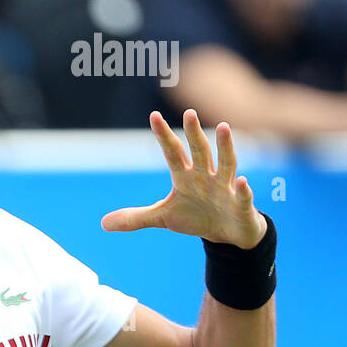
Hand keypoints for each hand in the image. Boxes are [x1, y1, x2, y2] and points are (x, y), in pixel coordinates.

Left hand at [101, 109, 267, 248]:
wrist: (227, 233)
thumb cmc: (196, 217)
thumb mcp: (163, 218)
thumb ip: (136, 218)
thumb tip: (103, 223)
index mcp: (186, 177)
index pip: (172, 153)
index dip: (163, 136)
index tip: (153, 116)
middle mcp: (206, 177)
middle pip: (199, 152)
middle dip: (194, 134)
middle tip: (189, 113)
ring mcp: (225, 189)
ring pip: (226, 165)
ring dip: (225, 147)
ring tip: (224, 127)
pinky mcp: (240, 205)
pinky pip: (242, 197)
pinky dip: (244, 191)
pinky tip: (243, 182)